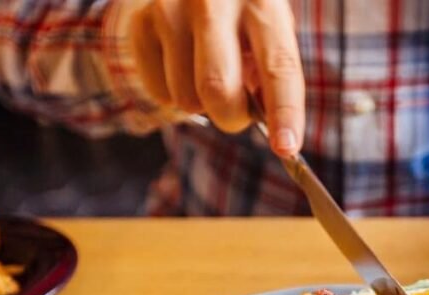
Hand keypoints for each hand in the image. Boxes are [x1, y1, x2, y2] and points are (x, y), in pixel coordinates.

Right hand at [127, 0, 303, 156]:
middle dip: (232, 118)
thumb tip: (272, 128)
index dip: (284, 111)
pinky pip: (159, 93)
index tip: (286, 147)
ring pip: (186, 99)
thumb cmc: (242, 14)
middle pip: (219, 89)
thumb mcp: (269, 30)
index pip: (278, 65)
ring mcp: (171, 8)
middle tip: (237, 114)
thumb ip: (272, 74)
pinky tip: (182, 67)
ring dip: (201, 105)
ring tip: (207, 75)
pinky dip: (174, 95)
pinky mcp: (141, 23)